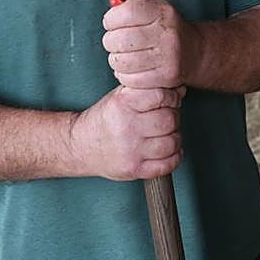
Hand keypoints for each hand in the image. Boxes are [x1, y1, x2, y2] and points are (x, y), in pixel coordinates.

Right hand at [70, 84, 185, 180]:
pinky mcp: (134, 169)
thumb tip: (180, 89)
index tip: (169, 100)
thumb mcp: (120, 96)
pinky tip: (167, 150)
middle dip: (173, 117)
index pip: (161, 95)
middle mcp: (126, 127)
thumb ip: (148, 90)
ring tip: (165, 134)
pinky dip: (174, 157)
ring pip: (172, 142)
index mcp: (123, 104)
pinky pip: (167, 165)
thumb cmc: (104, 119)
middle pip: (170, 120)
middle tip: (166, 118)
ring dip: (175, 138)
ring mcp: (130, 150)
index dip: (171, 97)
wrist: (79, 146)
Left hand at [101, 0, 201, 88]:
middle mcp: (166, 33)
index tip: (113, 20)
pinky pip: (129, 78)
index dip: (111, 18)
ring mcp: (167, 57)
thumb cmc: (168, 25)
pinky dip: (125, 74)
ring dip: (117, 58)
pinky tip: (133, 67)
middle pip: (117, 40)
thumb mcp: (154, 0)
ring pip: (120, 61)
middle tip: (118, 39)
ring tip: (127, 53)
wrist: (197, 52)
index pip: (123, 12)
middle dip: (111, 40)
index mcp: (162, 11)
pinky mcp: (165, 78)